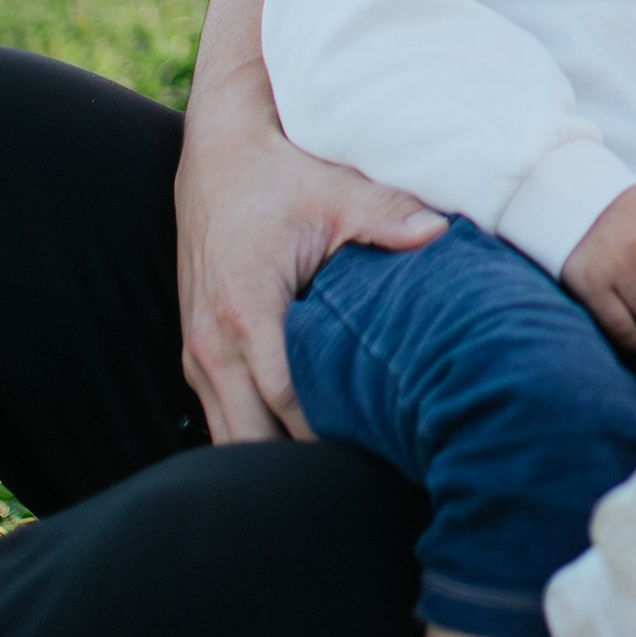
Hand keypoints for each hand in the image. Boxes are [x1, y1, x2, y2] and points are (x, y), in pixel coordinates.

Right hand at [178, 103, 445, 445]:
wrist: (217, 156)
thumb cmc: (279, 176)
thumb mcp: (335, 191)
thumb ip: (387, 215)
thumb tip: (440, 232)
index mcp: (244, 308)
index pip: (287, 399)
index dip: (330, 434)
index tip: (379, 450)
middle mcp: (209, 341)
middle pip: (250, 437)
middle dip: (298, 466)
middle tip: (360, 480)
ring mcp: (195, 352)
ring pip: (228, 437)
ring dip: (273, 457)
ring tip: (336, 474)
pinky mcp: (195, 353)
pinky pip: (220, 416)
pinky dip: (256, 434)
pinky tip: (302, 446)